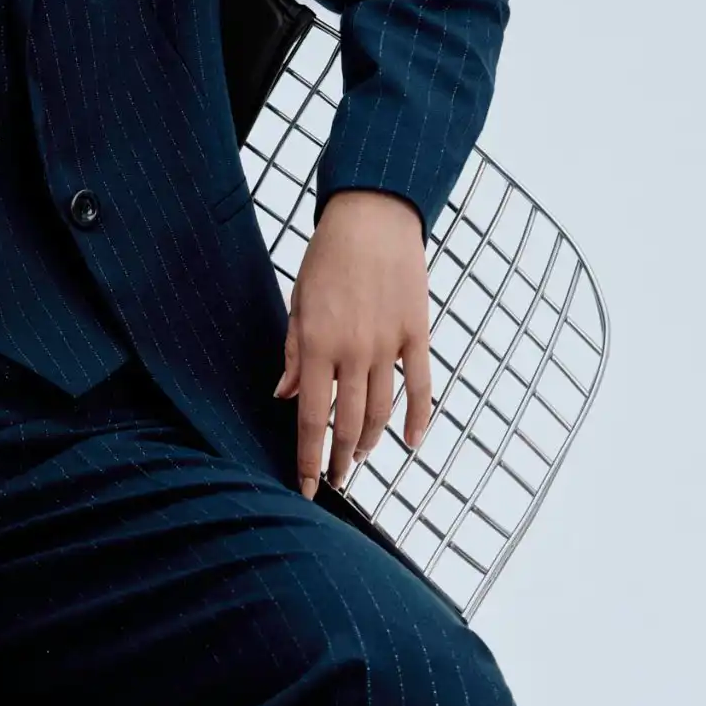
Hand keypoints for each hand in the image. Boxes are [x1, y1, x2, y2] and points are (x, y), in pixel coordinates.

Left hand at [273, 189, 433, 498]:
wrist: (373, 218)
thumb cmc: (328, 258)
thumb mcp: (299, 303)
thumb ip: (293, 353)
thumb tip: (284, 396)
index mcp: (317, 346)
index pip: (312, 418)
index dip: (308, 458)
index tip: (305, 487)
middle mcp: (354, 352)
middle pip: (347, 423)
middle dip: (338, 459)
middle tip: (334, 480)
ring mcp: (389, 345)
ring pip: (382, 412)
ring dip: (370, 441)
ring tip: (359, 457)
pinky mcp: (417, 335)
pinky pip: (422, 387)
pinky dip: (419, 419)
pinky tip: (413, 443)